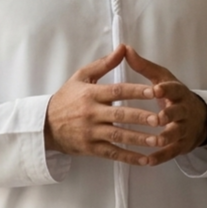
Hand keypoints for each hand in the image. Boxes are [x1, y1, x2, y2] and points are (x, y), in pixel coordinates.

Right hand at [45, 45, 161, 165]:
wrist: (45, 125)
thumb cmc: (66, 98)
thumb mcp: (81, 77)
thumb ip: (104, 64)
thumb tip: (123, 48)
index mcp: (91, 94)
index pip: (117, 91)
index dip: (136, 91)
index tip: (154, 91)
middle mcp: (91, 113)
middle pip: (120, 115)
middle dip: (141, 117)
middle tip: (161, 119)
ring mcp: (91, 132)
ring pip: (118, 135)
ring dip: (139, 139)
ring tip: (158, 140)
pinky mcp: (90, 148)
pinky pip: (112, 153)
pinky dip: (129, 157)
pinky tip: (145, 159)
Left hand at [125, 46, 206, 164]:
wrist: (199, 118)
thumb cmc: (173, 95)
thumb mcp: (162, 78)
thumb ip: (143, 66)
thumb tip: (125, 48)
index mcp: (178, 92)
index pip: (174, 89)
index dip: (166, 89)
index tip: (156, 89)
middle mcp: (184, 110)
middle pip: (178, 112)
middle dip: (169, 115)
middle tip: (158, 118)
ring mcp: (184, 129)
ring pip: (176, 134)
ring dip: (166, 138)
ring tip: (155, 141)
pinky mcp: (181, 145)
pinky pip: (171, 153)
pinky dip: (160, 157)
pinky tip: (147, 161)